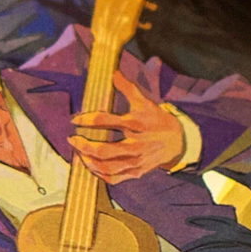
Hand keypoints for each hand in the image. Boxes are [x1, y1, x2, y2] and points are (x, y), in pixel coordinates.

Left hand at [69, 72, 190, 183]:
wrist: (178, 142)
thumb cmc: (157, 121)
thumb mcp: (145, 103)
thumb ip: (128, 88)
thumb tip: (114, 73)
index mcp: (136, 124)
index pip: (107, 122)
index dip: (87, 120)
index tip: (75, 120)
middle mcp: (136, 145)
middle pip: (105, 151)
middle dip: (84, 146)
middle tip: (72, 139)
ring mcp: (137, 161)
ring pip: (108, 167)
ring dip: (89, 161)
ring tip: (79, 152)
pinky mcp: (136, 172)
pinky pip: (114, 178)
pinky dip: (99, 174)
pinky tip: (90, 165)